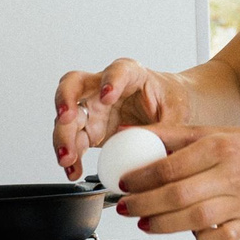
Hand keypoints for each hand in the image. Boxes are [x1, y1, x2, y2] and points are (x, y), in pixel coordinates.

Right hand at [50, 59, 182, 178]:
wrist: (171, 111)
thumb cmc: (173, 103)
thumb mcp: (177, 116)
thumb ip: (164, 130)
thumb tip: (149, 146)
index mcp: (131, 75)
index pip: (117, 70)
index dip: (109, 80)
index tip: (107, 96)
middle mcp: (104, 88)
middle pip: (75, 85)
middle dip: (66, 101)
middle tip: (67, 119)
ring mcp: (93, 108)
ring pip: (67, 115)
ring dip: (62, 137)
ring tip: (67, 158)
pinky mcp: (89, 129)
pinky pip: (73, 140)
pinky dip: (70, 156)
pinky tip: (73, 169)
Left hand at [114, 124, 239, 239]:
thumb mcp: (216, 132)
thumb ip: (174, 135)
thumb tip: (132, 134)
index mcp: (220, 147)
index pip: (170, 165)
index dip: (140, 177)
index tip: (124, 182)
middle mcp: (231, 174)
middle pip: (178, 195)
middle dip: (144, 204)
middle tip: (127, 207)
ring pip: (195, 219)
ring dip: (163, 225)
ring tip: (144, 223)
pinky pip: (220, 239)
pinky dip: (201, 239)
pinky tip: (188, 233)